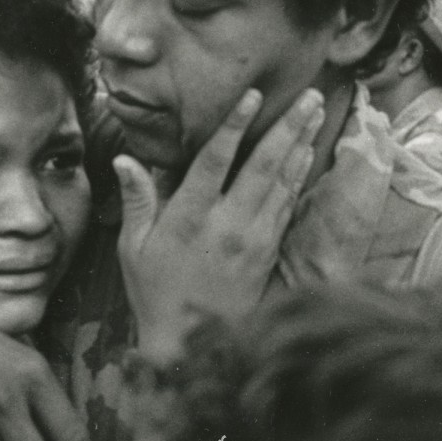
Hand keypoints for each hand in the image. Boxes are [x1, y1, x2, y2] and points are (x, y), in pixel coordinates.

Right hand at [115, 87, 322, 365]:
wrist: (189, 346)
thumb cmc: (154, 292)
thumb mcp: (133, 247)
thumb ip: (138, 199)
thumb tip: (126, 159)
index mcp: (189, 219)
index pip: (215, 161)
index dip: (234, 126)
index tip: (252, 96)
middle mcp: (226, 225)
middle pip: (263, 166)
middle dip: (288, 127)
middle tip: (309, 94)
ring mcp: (252, 240)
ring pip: (282, 182)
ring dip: (301, 143)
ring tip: (315, 111)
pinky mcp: (267, 253)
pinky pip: (287, 205)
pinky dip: (298, 176)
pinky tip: (307, 153)